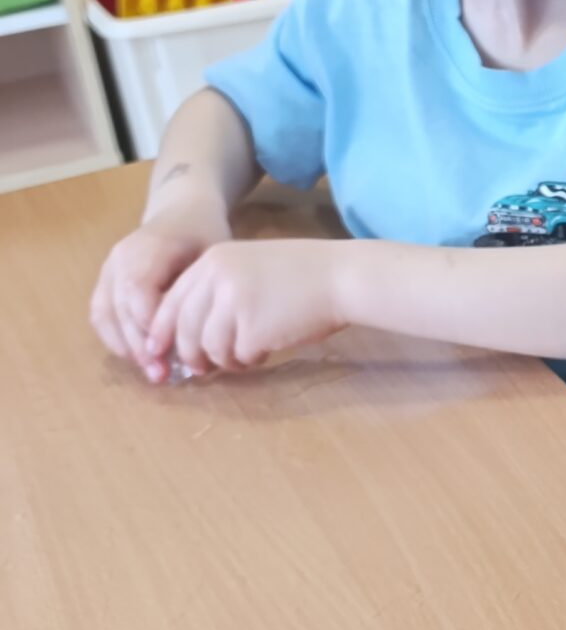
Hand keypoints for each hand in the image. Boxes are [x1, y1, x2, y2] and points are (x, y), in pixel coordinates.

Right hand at [91, 213, 227, 380]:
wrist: (182, 211)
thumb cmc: (204, 234)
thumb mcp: (212, 255)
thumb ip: (199, 290)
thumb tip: (195, 335)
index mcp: (148, 248)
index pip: (138, 292)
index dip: (150, 326)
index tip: (170, 354)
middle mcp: (120, 258)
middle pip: (119, 308)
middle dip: (139, 346)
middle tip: (161, 375)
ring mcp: (108, 268)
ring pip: (105, 314)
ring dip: (125, 347)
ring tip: (151, 371)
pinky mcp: (105, 281)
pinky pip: (100, 314)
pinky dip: (114, 338)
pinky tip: (137, 358)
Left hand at [146, 238, 348, 376]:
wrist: (342, 277)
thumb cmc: (302, 275)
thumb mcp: (249, 267)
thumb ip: (216, 290)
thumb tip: (187, 334)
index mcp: (212, 261)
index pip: (171, 302)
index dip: (162, 332)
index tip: (160, 351)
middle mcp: (216, 279)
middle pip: (183, 329)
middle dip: (189, 355)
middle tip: (201, 369)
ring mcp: (234, 304)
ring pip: (209, 348)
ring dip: (225, 360)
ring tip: (247, 355)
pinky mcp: (254, 330)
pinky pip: (239, 356)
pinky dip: (250, 360)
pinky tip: (268, 349)